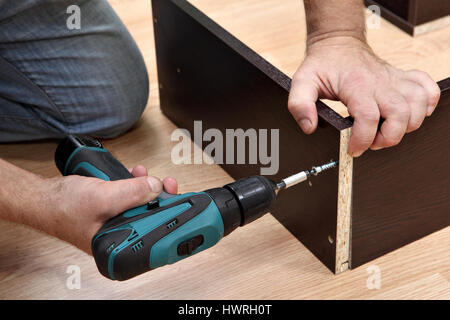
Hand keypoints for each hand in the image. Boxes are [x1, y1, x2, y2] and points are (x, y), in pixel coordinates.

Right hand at [42, 166, 176, 253]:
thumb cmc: (62, 207)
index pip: (151, 237)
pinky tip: (136, 175)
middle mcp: (118, 236)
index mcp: (115, 246)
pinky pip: (130, 198)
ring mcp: (116, 222)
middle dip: (160, 199)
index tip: (182, 206)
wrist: (42, 197)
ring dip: (148, 189)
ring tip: (148, 176)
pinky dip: (135, 185)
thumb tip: (155, 186)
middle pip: (150, 218)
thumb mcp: (102, 198)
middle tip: (168, 185)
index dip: (168, 221)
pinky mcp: (112, 209)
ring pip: (142, 206)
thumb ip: (130, 193)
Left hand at [288, 36, 440, 156]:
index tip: (352, 149)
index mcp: (356, 85)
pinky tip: (411, 114)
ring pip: (418, 106)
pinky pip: (427, 90)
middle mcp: (380, 82)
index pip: (368, 117)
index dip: (362, 139)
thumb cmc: (322, 64)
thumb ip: (299, 105)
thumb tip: (309, 127)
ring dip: (408, 126)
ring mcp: (394, 79)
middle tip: (372, 143)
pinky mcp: (402, 78)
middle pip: (400, 115)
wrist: (338, 43)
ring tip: (387, 131)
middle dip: (388, 138)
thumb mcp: (302, 82)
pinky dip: (427, 105)